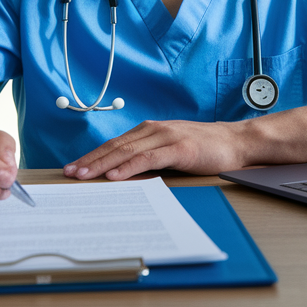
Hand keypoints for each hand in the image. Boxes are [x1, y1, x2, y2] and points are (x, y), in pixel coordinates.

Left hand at [63, 120, 249, 180]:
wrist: (236, 142)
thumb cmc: (204, 149)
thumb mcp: (171, 151)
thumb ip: (150, 157)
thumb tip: (123, 176)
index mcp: (149, 130)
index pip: (114, 144)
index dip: (92, 156)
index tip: (73, 168)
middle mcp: (154, 130)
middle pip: (114, 146)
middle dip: (90, 161)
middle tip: (69, 173)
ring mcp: (166, 137)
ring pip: (126, 151)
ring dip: (102, 164)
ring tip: (84, 175)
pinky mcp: (180, 148)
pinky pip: (149, 159)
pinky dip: (129, 167)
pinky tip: (115, 176)